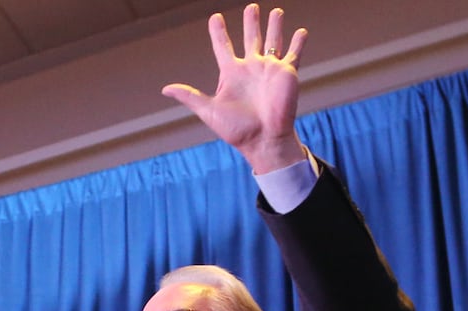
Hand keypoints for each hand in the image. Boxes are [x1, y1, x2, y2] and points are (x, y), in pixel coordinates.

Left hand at [162, 4, 307, 173]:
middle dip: (250, 22)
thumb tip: (165, 89)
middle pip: (250, 38)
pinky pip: (293, 54)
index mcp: (231, 74)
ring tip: (276, 10)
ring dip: (274, 26)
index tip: (215, 17)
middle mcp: (250, 68)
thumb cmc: (236, 130)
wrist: (263, 140)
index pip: (223, 47)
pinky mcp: (286, 73)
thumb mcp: (208, 110)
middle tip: (251, 7)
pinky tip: (301, 31)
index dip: (218, 32)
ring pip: (272, 41)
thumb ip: (189, 96)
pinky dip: (298, 42)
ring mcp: (269, 69)